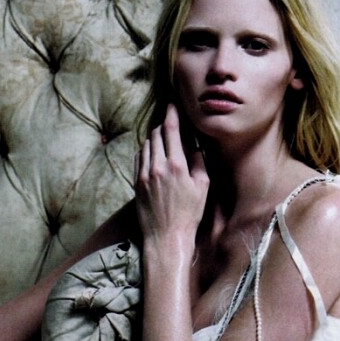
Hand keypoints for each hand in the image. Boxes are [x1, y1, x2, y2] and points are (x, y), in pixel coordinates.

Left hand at [134, 104, 209, 243]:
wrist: (166, 237)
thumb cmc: (190, 214)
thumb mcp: (203, 187)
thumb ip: (199, 163)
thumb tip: (194, 148)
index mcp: (176, 165)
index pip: (171, 130)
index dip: (172, 113)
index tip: (172, 103)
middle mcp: (157, 167)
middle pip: (157, 134)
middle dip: (164, 124)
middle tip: (171, 121)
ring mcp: (144, 174)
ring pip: (146, 145)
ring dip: (155, 138)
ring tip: (165, 138)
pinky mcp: (136, 183)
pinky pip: (139, 158)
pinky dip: (146, 151)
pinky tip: (153, 154)